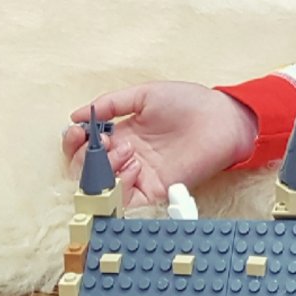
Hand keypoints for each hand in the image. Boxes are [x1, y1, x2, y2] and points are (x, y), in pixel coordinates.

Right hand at [62, 82, 258, 209]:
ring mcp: (139, 176)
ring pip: (101, 188)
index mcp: (121, 134)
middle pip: (86, 170)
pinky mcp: (155, 190)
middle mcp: (126, 157)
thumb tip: (76, 115)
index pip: (84, 146)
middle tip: (102, 142)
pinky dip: (120, 187)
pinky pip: (126, 201)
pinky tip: (133, 167)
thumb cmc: (188, 102)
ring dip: (102, 171)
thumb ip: (111, 104)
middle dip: (86, 157)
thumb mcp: (144, 95)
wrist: (221, 117)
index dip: (74, 141)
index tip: (77, 131)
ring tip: (124, 149)